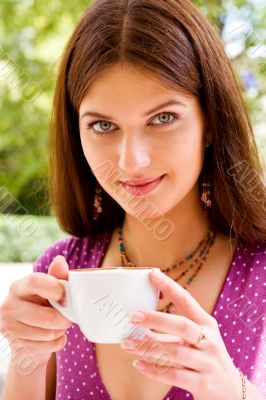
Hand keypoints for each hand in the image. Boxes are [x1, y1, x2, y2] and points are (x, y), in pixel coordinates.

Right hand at [0, 256, 71, 367]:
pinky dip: (58, 342)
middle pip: (47, 317)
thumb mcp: (49, 289)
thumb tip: (60, 261)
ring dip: (61, 330)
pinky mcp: (17, 347)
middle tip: (69, 316)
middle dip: (65, 318)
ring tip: (58, 325)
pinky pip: (49, 346)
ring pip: (50, 333)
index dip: (54, 288)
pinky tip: (53, 337)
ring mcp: (10, 328)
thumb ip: (57, 277)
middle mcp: (9, 306)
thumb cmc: (42, 306)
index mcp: (19, 287)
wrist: (27, 336)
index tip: (65, 296)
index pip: (34, 282)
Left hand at [120, 269, 241, 399]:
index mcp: (206, 324)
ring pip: (174, 352)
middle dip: (155, 319)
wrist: (231, 390)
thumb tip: (143, 318)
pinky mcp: (202, 383)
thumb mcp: (200, 337)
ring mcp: (207, 362)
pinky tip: (138, 364)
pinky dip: (153, 370)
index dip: (170, 287)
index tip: (152, 275)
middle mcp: (209, 340)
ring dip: (147, 347)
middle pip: (181, 325)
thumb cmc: (207, 357)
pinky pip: (174, 375)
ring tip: (127, 343)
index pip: (187, 300)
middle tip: (133, 315)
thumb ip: (177, 327)